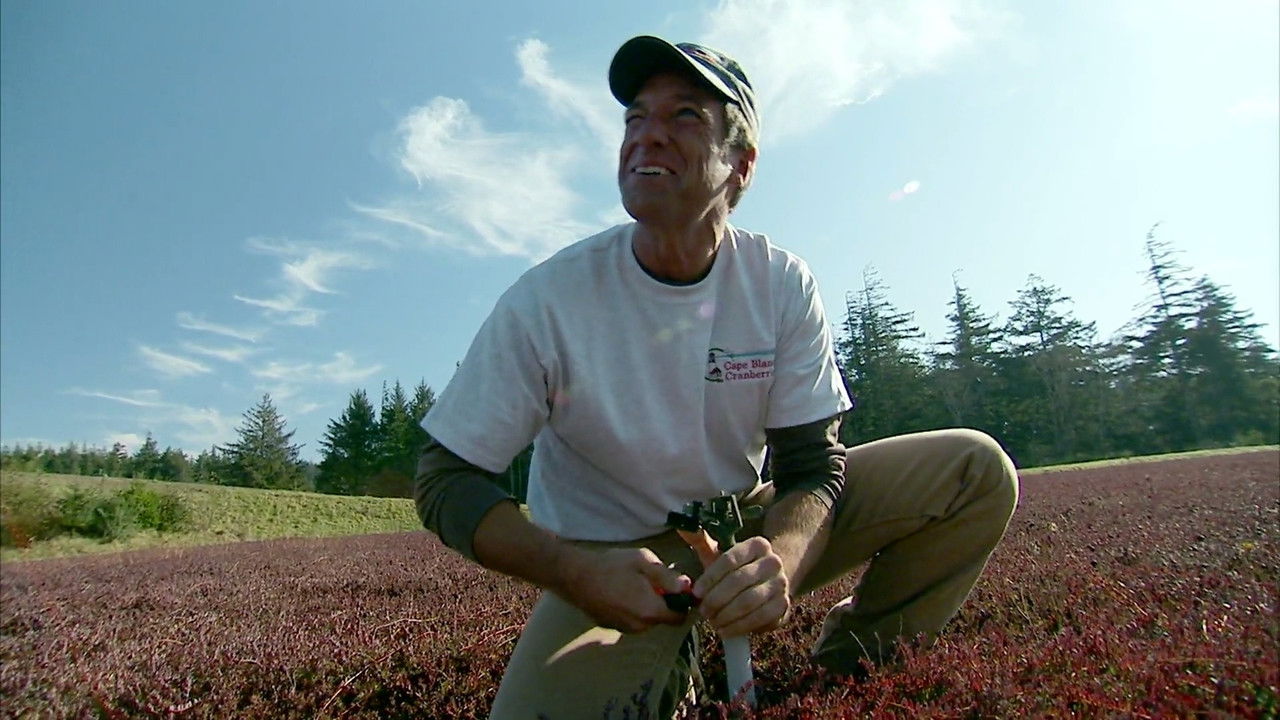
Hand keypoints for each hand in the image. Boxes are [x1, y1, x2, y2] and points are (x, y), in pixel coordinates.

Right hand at [555, 546, 691, 632]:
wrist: (575, 576)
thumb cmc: (611, 566)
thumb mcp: (644, 562)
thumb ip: (668, 577)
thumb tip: (687, 587)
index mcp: (651, 611)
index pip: (679, 618)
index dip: (681, 604)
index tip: (674, 589)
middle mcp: (640, 626)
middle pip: (662, 619)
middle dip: (661, 603)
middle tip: (651, 582)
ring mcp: (623, 628)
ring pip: (645, 620)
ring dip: (645, 606)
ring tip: (633, 585)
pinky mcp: (610, 626)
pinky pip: (630, 620)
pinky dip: (631, 609)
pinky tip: (619, 592)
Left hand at [686, 533, 790, 636]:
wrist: (772, 580)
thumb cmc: (740, 569)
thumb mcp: (724, 555)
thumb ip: (704, 544)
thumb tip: (684, 531)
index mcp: (757, 545)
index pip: (730, 559)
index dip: (710, 578)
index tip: (696, 593)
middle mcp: (773, 562)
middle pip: (739, 581)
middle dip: (716, 599)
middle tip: (703, 611)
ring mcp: (781, 584)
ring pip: (749, 601)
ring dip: (726, 615)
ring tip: (713, 621)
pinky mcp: (784, 605)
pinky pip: (760, 618)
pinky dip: (740, 626)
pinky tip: (726, 630)